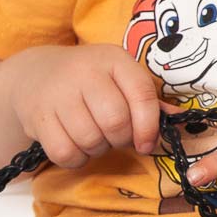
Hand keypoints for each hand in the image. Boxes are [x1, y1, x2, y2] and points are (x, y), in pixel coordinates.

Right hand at [5, 44, 161, 167]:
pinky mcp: (38, 116)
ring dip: (98, 149)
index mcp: (114, 59)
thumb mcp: (120, 78)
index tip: (147, 144)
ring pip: (90, 139)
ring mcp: (58, 93)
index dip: (149, 125)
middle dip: (122, 139)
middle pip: (115, 121)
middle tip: (117, 138)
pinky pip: (64, 152)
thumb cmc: (90, 80)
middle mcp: (85, 71)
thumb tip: (180, 118)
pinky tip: (77, 145)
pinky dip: (76, 158)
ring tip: (96, 138)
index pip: (141, 93)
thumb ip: (147, 99)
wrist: (36, 74)